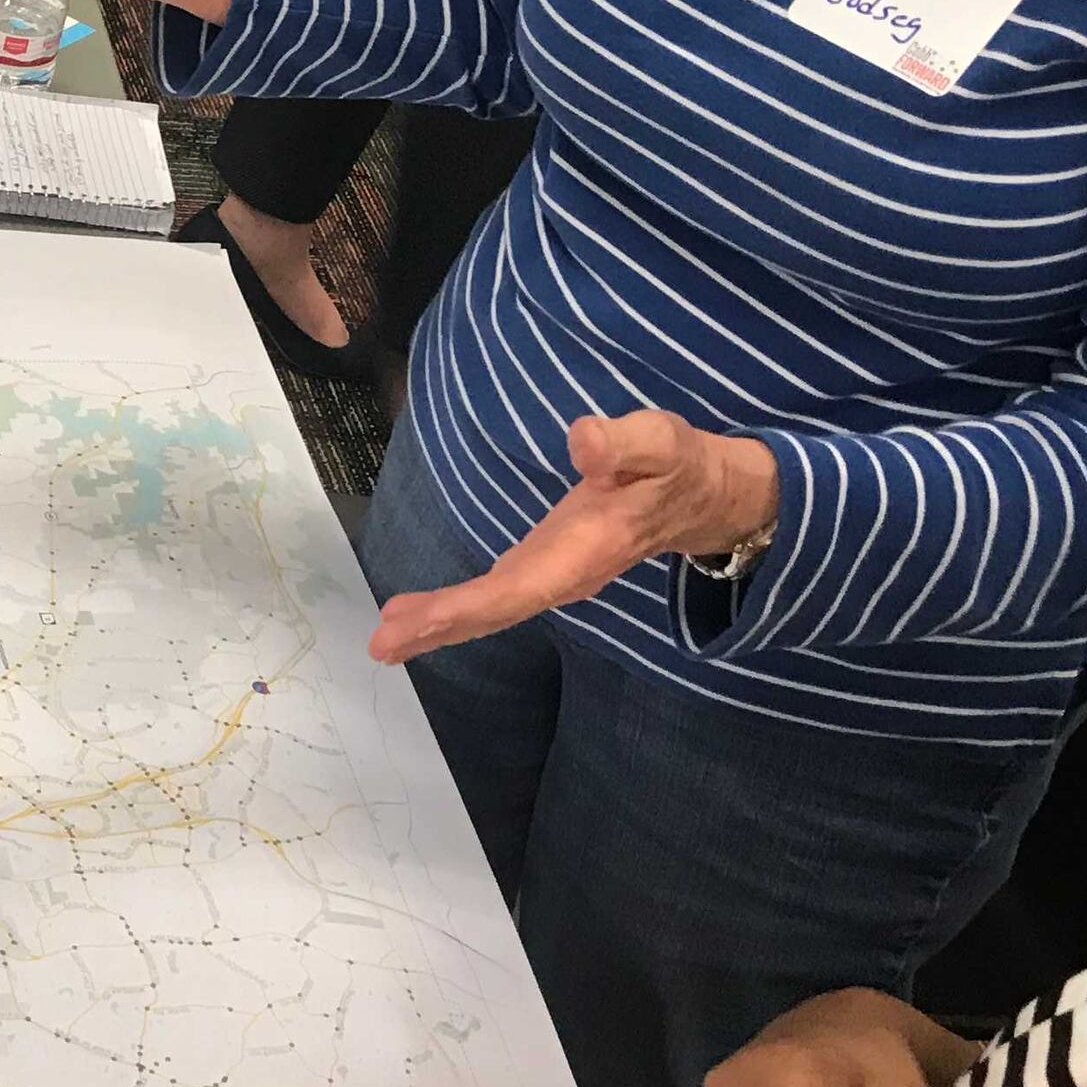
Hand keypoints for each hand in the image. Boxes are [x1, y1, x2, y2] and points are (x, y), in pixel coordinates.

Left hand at [368, 411, 777, 663]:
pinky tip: (419, 615)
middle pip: (498, 608)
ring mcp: (554, 573)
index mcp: (588, 550)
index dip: (468, 605)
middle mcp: (566, 574)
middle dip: (441, 626)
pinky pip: (496, 595)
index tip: (418, 619)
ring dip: (441, 624)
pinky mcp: (546, 564)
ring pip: (494, 607)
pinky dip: (457, 608)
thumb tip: (582, 441)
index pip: (521, 586)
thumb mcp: (661, 442)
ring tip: (387, 638)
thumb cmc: (676, 466)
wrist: (704, 497)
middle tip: (382, 644)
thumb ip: (624, 442)